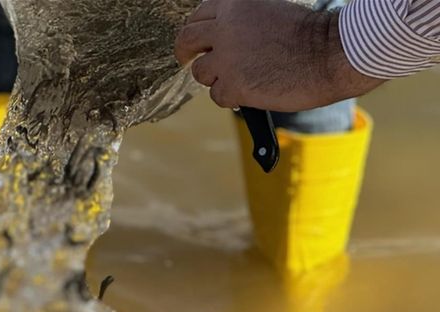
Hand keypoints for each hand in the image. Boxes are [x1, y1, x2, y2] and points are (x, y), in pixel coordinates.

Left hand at [174, 0, 383, 111]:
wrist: (331, 53)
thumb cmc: (309, 34)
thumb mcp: (269, 11)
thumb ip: (241, 21)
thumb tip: (220, 38)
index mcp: (233, 4)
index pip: (198, 16)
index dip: (197, 31)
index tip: (196, 42)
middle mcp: (224, 27)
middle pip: (186, 41)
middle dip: (184, 53)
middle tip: (186, 60)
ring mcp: (227, 57)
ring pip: (201, 72)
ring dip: (216, 78)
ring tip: (238, 79)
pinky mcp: (233, 84)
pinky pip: (218, 96)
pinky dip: (231, 98)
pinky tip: (250, 92)